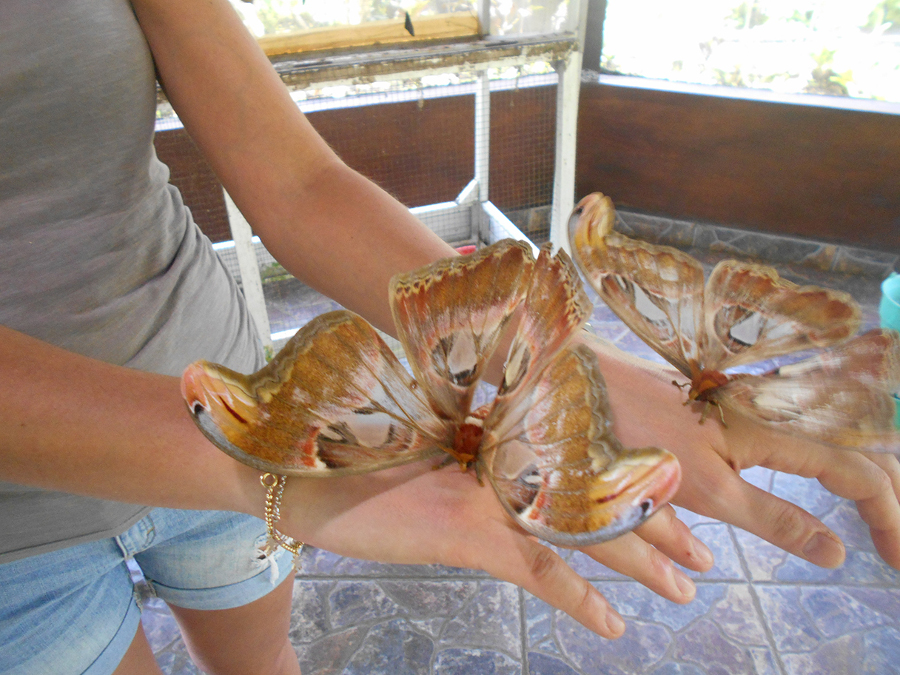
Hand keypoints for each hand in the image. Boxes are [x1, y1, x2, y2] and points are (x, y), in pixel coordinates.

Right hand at [279, 460, 712, 638]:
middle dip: (656, 524)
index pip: (583, 455)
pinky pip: (540, 571)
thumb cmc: (350, 450)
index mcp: (497, 430)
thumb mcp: (420, 442)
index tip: (674, 493)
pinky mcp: (468, 532)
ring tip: (686, 586)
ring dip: (639, 561)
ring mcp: (490, 493)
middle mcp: (505, 455)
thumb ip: (468, 450)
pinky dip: (580, 597)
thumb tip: (493, 456)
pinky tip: (614, 624)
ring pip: (585, 530)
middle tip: (703, 552)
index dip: (631, 475)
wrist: (300, 465)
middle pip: (598, 490)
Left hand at [584, 333, 899, 569]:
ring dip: (867, 474)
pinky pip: (802, 424)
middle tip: (896, 542)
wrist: (575, 377)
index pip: (860, 473)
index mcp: (774, 428)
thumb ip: (772, 517)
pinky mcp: (731, 399)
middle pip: (861, 447)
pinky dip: (833, 455)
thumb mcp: (704, 488)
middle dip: (889, 495)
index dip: (890, 518)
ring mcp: (754, 398)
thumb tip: (835, 552)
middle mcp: (775, 404)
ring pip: (835, 432)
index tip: (898, 560)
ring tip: (880, 516)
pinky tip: (833, 471)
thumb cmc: (628, 433)